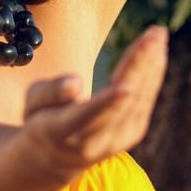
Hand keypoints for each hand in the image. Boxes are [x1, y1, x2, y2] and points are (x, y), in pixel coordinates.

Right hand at [16, 26, 168, 180]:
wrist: (57, 157)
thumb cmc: (42, 120)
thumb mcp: (32, 104)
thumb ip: (51, 92)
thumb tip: (75, 82)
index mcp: (63, 132)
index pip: (86, 116)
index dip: (106, 103)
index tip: (125, 88)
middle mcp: (93, 141)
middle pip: (121, 102)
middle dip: (138, 66)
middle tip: (153, 34)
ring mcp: (117, 140)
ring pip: (139, 99)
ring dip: (151, 64)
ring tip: (158, 34)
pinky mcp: (132, 134)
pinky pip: (146, 100)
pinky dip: (153, 74)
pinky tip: (158, 51)